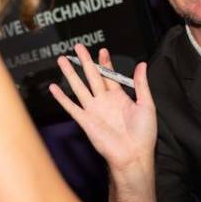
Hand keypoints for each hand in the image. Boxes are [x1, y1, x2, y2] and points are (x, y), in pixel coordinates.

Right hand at [49, 44, 155, 172]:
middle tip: (78, 47)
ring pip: (80, 87)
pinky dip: (62, 98)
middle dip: (85, 61)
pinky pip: (71, 107)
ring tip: (62, 59)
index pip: (109, 75)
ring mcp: (94, 110)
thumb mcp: (146, 104)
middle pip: (92, 76)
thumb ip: (140, 84)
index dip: (105, 62)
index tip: (102, 50)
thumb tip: (142, 65)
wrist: (134, 155)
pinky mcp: (86, 121)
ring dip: (71, 74)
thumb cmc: (143, 134)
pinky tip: (54, 88)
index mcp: (119, 97)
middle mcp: (104, 101)